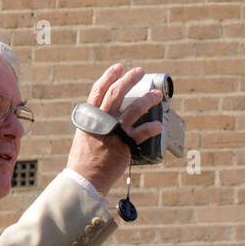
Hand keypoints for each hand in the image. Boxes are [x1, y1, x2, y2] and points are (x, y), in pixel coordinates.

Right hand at [64, 64, 162, 195]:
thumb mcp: (85, 134)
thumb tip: (106, 116)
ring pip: (134, 109)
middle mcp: (102, 120)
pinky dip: (153, 127)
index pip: (99, 90)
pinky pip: (143, 133)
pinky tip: (159, 124)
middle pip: (117, 93)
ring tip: (157, 95)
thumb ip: (95, 123)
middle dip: (130, 79)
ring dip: (148, 99)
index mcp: (90, 116)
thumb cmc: (84, 159)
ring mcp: (114, 132)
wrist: (85, 178)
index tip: (119, 67)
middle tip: (140, 72)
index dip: (110, 76)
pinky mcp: (125, 146)